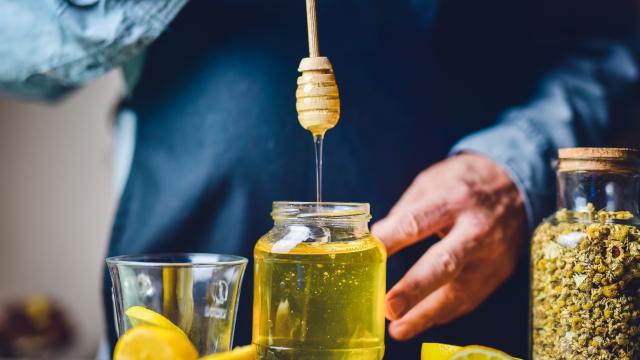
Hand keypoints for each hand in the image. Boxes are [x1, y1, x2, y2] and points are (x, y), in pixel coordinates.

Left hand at [371, 153, 526, 339]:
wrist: (516, 185)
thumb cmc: (463, 183)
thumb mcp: (432, 182)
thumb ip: (405, 211)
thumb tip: (376, 238)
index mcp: (455, 199)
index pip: (419, 221)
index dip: (393, 239)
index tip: (370, 253)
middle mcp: (476, 229)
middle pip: (445, 262)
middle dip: (416, 288)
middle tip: (391, 307)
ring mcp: (491, 256)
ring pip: (460, 292)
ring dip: (426, 314)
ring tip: (398, 329)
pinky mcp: (498, 274)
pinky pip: (469, 299)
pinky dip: (442, 312)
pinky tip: (420, 320)